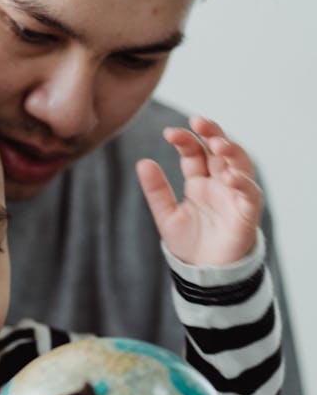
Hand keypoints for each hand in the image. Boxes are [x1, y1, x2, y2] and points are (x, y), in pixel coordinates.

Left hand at [136, 116, 261, 265]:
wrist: (204, 273)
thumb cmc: (189, 243)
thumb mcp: (166, 215)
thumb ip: (156, 191)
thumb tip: (142, 162)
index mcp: (199, 181)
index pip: (195, 151)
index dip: (185, 139)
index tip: (169, 133)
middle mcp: (219, 183)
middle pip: (220, 150)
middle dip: (212, 133)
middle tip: (199, 121)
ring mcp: (235, 195)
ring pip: (240, 164)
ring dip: (231, 151)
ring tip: (217, 144)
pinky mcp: (247, 212)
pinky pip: (251, 193)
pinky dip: (243, 183)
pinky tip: (231, 176)